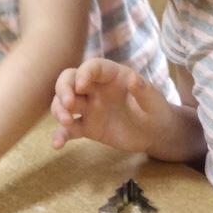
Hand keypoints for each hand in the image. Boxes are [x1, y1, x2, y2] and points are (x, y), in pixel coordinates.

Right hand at [51, 58, 170, 152]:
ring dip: (59, 110)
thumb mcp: (154, 101)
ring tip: (66, 122)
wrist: (155, 133)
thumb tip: (133, 79)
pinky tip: (56, 145)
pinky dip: (60, 135)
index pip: (92, 67)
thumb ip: (143, 90)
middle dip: (63, 90)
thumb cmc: (156, 110)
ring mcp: (89, 107)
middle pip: (69, 81)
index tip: (82, 86)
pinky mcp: (87, 126)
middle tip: (69, 104)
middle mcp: (95, 88)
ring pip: (64, 103)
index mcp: (112, 76)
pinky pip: (69, 129)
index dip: (84, 73)